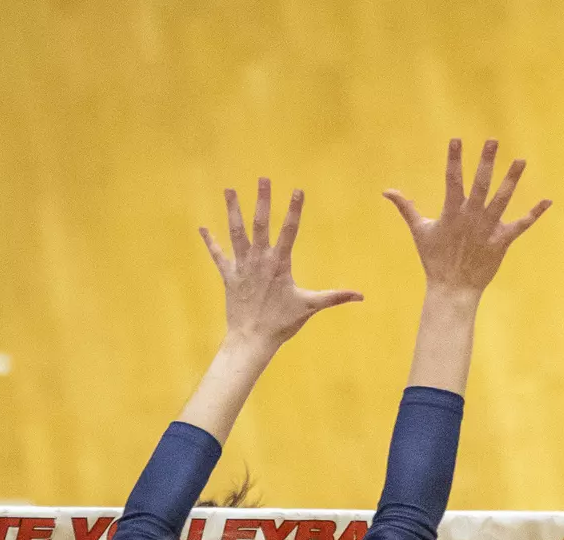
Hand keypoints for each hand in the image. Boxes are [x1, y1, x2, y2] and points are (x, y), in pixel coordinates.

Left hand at [199, 179, 362, 352]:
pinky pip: (218, 255)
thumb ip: (335, 297)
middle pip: (260, 224)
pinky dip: (210, 242)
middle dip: (262, 200)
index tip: (297, 190)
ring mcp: (242, 266)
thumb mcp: (310, 307)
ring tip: (229, 189)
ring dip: (233, 210)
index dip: (294, 210)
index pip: (289, 231)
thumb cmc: (282, 323)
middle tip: (263, 179)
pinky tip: (203, 228)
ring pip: (236, 232)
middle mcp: (259, 260)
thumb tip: (361, 296)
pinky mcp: (228, 276)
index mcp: (280, 264)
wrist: (252, 338)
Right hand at [384, 138, 551, 296]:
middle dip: (486, 162)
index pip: (452, 179)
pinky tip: (547, 201)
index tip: (456, 139)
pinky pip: (521, 226)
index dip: (454, 159)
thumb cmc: (434, 259)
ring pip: (502, 199)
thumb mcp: (420, 231)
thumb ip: (406, 208)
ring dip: (512, 179)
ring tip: (521, 160)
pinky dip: (534, 214)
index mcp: (451, 212)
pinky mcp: (502, 242)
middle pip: (479, 184)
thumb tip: (386, 191)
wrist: (452, 289)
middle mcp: (471, 217)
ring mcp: (487, 229)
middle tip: (492, 141)